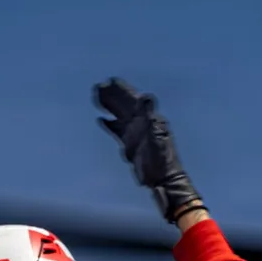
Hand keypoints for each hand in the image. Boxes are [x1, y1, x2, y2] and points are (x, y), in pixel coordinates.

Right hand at [94, 78, 206, 225]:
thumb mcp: (155, 134)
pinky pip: (117, 130)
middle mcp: (141, 123)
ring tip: (97, 98)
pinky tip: (101, 119)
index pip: (132, 99)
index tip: (109, 81)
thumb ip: (149, 115)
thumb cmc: (161, 158)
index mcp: (147, 118)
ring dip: (109, 106)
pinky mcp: (131, 145)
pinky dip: (110, 123)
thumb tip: (145, 97)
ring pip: (119, 115)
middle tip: (98, 86)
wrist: (164, 179)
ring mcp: (136, 133)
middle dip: (112, 95)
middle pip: (124, 105)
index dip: (121, 89)